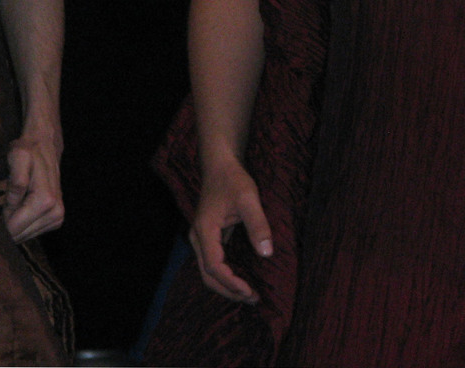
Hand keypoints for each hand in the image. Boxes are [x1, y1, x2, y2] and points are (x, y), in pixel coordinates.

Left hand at [0, 133, 63, 241]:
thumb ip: (16, 181)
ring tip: (2, 211)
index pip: (14, 228)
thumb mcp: (17, 157)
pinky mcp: (56, 220)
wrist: (44, 146)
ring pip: (25, 236)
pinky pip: (32, 232)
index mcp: (45, 201)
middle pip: (20, 235)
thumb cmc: (28, 151)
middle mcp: (55, 213)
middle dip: (4, 228)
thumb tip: (12, 205)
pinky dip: (20, 225)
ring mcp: (57, 218)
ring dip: (12, 227)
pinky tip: (14, 212)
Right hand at [189, 157, 271, 303]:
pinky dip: (225, 276)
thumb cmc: (233, 179)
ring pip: (208, 272)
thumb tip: (266, 253)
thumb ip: (257, 224)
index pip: (214, 266)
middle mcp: (198, 238)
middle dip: (228, 291)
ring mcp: (201, 239)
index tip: (249, 291)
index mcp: (204, 230)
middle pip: (207, 275)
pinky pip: (213, 263)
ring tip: (249, 294)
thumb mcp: (249, 198)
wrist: (220, 165)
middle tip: (253, 298)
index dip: (231, 282)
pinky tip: (241, 280)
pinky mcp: (208, 238)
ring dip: (226, 286)